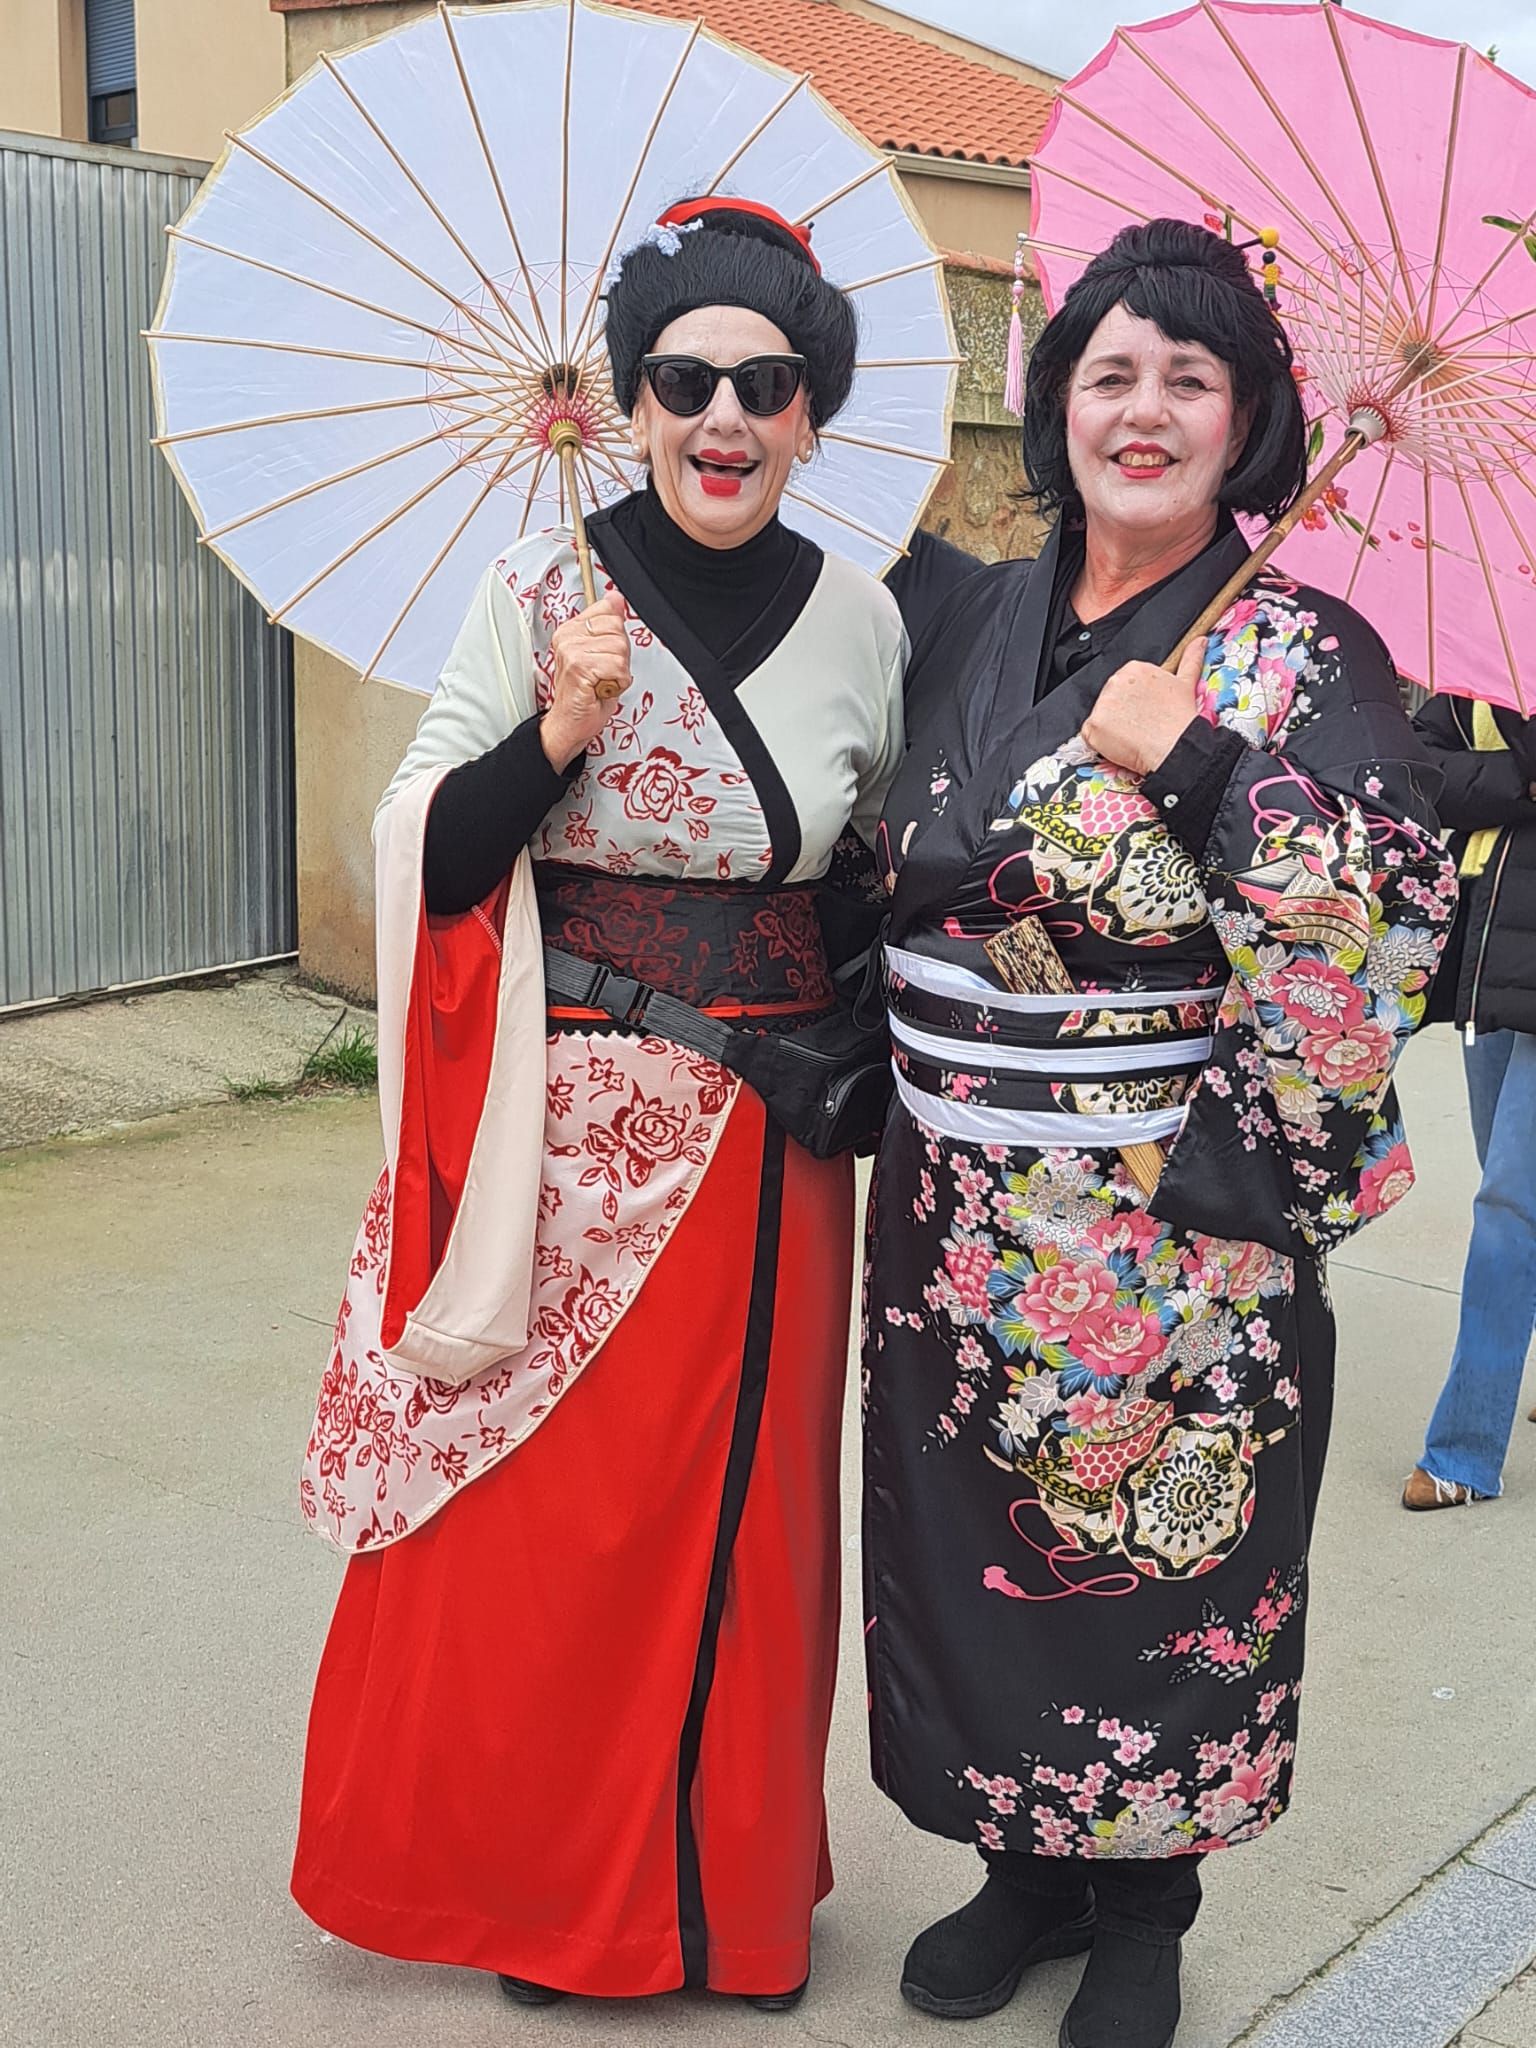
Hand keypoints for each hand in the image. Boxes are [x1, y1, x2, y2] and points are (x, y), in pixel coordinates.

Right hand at [542, 591, 632, 770]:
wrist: (570, 723)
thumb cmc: (584, 693)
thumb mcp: (600, 653)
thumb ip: (607, 623)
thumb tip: (616, 599)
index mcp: (571, 629)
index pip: (609, 612)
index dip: (616, 639)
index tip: (603, 656)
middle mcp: (568, 637)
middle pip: (618, 630)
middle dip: (619, 656)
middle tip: (603, 672)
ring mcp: (572, 651)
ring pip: (620, 649)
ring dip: (618, 672)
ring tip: (601, 681)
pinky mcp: (579, 667)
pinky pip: (617, 667)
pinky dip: (616, 683)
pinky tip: (601, 689)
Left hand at [1079, 639, 1203, 778]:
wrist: (1174, 745)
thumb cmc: (1181, 718)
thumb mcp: (1186, 683)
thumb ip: (1190, 658)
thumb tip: (1199, 641)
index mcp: (1134, 669)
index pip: (1124, 685)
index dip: (1133, 702)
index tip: (1144, 711)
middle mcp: (1115, 681)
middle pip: (1110, 699)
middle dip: (1121, 713)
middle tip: (1140, 725)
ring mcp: (1102, 703)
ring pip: (1101, 717)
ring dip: (1112, 728)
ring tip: (1134, 735)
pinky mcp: (1093, 725)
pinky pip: (1091, 735)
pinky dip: (1102, 743)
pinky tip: (1122, 744)